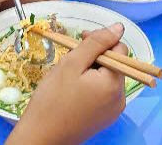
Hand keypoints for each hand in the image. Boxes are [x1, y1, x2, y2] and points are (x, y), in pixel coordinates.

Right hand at [11, 25, 126, 144]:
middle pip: (114, 64)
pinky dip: (90, 86)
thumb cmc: (53, 99)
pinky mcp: (104, 119)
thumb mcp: (73, 63)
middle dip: (94, 56)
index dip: (99, 41)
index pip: (118, 49)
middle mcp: (120, 98)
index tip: (79, 41)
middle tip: (71, 58)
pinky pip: (103, 93)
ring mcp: (113, 111)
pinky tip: (72, 90)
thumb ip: (97, 42)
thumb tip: (119, 27)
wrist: (41, 137)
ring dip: (91, 70)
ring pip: (107, 78)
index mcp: (115, 83)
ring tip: (69, 76)